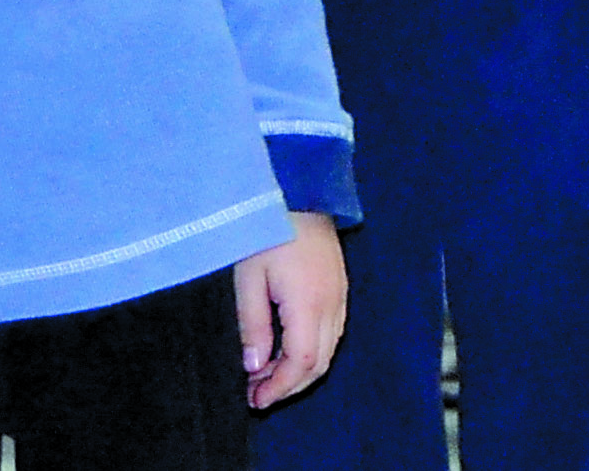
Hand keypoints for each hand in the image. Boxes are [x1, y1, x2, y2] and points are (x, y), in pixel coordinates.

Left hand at [235, 214, 346, 408]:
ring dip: (301, 370)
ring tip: (268, 375)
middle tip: (257, 393)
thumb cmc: (267, 229)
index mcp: (309, 303)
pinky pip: (332, 332)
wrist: (299, 188)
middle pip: (319, 363)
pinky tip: (288, 349)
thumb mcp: (249, 277)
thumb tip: (254, 367)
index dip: (280, 388)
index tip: (254, 399)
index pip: (302, 363)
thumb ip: (253, 325)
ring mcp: (340, 294)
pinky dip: (312, 351)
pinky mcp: (340, 285)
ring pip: (329, 350)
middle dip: (289, 385)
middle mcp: (332, 304)